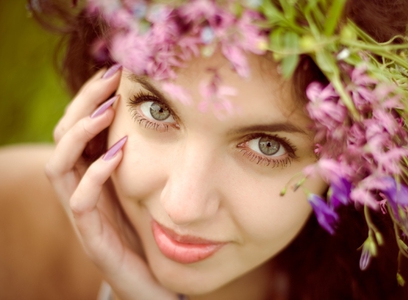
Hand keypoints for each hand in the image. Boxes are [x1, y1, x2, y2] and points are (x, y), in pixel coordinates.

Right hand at [45, 65, 178, 299]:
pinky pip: (81, 200)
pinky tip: (118, 151)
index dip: (91, 98)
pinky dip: (95, 173)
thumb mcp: (150, 187)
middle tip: (109, 78)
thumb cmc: (154, 234)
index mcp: (95, 176)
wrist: (156, 286)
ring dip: (82, 131)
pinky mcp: (94, 238)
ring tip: (109, 106)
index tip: (115, 71)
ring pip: (61, 164)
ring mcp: (85, 215)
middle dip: (84, 103)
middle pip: (64, 138)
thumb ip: (149, 158)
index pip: (78, 129)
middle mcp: (84, 190)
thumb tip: (170, 116)